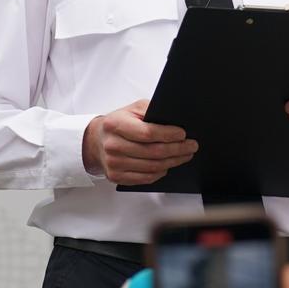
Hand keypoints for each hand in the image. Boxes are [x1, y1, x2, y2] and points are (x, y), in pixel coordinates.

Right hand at [82, 100, 197, 184]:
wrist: (96, 141)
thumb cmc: (118, 123)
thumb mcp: (132, 109)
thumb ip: (151, 111)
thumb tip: (174, 120)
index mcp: (115, 125)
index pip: (147, 133)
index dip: (168, 134)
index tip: (183, 134)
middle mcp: (112, 145)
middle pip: (153, 152)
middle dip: (177, 149)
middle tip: (191, 146)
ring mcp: (113, 163)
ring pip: (152, 167)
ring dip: (173, 161)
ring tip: (185, 155)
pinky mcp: (116, 177)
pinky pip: (145, 178)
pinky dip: (161, 172)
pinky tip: (169, 165)